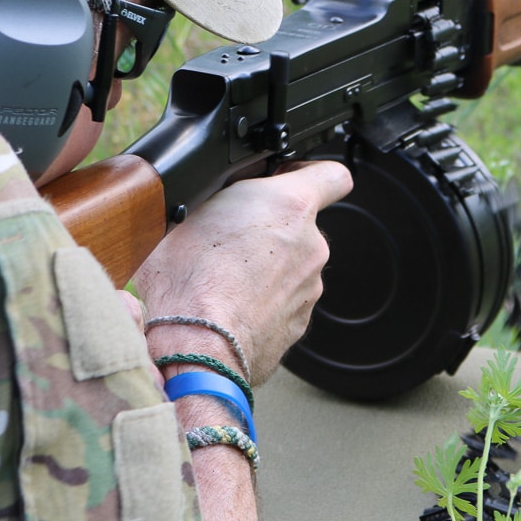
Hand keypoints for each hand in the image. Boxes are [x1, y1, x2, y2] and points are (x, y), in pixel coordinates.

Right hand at [132, 159, 352, 384]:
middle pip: (301, 224)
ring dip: (267, 265)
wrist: (195, 347)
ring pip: (292, 264)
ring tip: (224, 276)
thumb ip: (219, 195)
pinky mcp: (299, 321)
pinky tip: (231, 304)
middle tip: (230, 235)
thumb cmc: (189, 280)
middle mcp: (311, 245)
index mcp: (290, 205)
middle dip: (271, 225)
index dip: (308, 173)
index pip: (332, 175)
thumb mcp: (188, 210)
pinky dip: (264, 299)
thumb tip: (216, 194)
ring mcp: (309, 287)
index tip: (286, 177)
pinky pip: (284, 299)